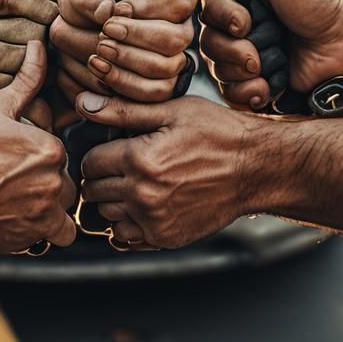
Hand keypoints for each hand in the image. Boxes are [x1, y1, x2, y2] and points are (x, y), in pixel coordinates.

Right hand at [0, 41, 75, 255]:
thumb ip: (25, 80)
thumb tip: (41, 46)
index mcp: (49, 150)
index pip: (58, 152)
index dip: (36, 152)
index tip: (12, 153)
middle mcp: (53, 185)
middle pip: (64, 183)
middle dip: (44, 181)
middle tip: (10, 176)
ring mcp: (40, 218)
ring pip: (62, 214)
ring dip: (47, 209)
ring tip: (16, 199)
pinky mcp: (26, 244)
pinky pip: (47, 239)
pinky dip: (37, 232)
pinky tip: (12, 218)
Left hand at [49, 0, 198, 102]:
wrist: (77, 23)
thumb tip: (106, 11)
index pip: (177, 1)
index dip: (144, 8)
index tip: (114, 11)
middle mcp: (181, 26)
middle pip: (176, 38)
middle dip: (138, 37)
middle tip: (104, 33)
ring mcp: (174, 56)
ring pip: (168, 68)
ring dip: (131, 63)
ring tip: (99, 53)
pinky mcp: (159, 81)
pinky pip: (154, 92)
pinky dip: (125, 85)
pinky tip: (99, 72)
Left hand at [74, 91, 248, 249]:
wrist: (257, 169)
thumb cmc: (219, 133)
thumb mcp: (173, 111)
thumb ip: (122, 110)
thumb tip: (84, 103)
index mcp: (138, 159)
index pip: (89, 163)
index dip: (98, 153)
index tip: (112, 150)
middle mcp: (142, 194)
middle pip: (93, 192)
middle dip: (102, 178)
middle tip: (123, 167)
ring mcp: (154, 220)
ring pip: (108, 217)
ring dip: (114, 202)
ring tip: (136, 185)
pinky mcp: (166, 238)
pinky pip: (128, 238)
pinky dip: (130, 224)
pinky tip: (148, 205)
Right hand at [200, 0, 342, 109]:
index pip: (205, 9)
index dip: (223, 20)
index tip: (246, 24)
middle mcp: (230, 24)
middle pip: (207, 44)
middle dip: (234, 53)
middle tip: (260, 52)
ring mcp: (240, 54)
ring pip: (219, 71)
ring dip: (244, 75)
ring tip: (269, 70)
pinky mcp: (253, 83)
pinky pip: (234, 94)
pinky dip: (250, 94)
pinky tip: (269, 88)